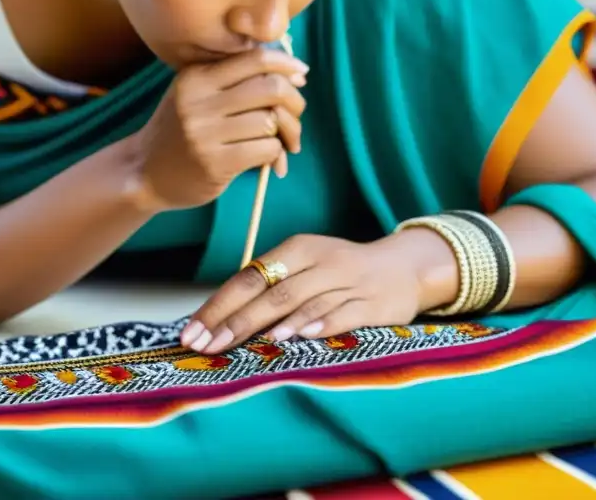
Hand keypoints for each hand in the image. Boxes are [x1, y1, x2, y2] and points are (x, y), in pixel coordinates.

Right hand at [129, 47, 307, 211]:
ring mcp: (204, 133)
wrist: (144, 174)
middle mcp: (198, 101)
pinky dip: (276, 153)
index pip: (254, 58)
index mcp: (196, 77)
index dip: (286, 64)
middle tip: (294, 115)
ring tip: (284, 143)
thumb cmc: (181, 131)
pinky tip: (270, 160)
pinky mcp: (214, 163)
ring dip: (288, 133)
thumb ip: (233, 78)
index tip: (301, 74)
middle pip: (269, 88)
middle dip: (294, 101)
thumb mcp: (195, 94)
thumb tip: (293, 71)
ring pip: (270, 121)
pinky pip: (266, 149)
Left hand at [179, 235, 424, 354]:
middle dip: (235, 321)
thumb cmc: (341, 272)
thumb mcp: (306, 266)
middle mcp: (321, 262)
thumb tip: (219, 317)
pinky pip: (342, 315)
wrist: (403, 268)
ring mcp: (348, 283)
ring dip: (273, 324)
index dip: (218, 305)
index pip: (249, 277)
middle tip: (207, 346)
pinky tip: (301, 338)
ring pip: (304, 302)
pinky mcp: (372, 304)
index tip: (192, 332)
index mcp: (298, 249)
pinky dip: (320, 326)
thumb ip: (270, 287)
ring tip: (245, 342)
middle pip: (272, 292)